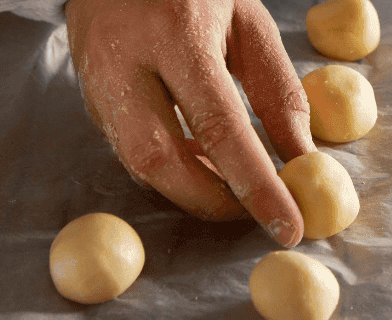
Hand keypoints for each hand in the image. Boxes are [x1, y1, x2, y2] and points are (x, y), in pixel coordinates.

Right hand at [65, 0, 313, 246]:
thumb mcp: (250, 22)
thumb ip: (277, 91)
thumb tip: (302, 159)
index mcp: (177, 34)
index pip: (220, 128)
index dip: (256, 185)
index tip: (287, 226)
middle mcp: (126, 60)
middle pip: (160, 159)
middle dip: (211, 200)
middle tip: (254, 214)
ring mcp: (97, 81)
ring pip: (138, 162)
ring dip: (190, 187)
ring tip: (232, 183)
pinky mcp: (89, 97)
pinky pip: (128, 149)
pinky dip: (170, 167)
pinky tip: (200, 160)